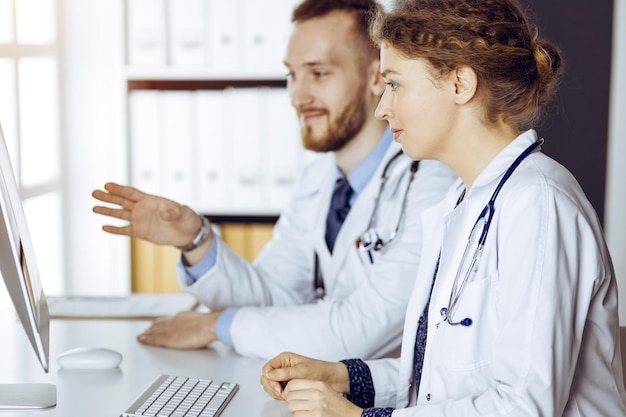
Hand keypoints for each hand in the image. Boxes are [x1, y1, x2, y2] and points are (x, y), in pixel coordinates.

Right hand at [92, 182, 206, 248]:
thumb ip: (173, 212)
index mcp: (150, 200)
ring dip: (107, 211)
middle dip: (108, 197)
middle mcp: (141, 209)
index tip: (107, 185)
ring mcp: (139, 220)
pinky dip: (115, 229)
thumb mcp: (183, 213)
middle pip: (121, 201)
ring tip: (93, 208)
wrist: (187, 233)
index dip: (119, 189)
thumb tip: (163, 214)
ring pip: (120, 214)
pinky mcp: (140, 232)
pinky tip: (104, 227)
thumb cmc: (186, 218)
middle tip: (94, 193)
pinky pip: (124, 230)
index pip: (131, 193)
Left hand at [137, 310, 221, 348]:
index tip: (155, 325)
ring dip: (146, 334)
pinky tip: (141, 340)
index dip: (159, 323)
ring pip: (153, 331)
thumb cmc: (208, 325)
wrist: (208, 325)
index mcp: (181, 316)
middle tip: (144, 332)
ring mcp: (169, 329)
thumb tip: (198, 327)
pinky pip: (153, 339)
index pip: (167, 320)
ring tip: (140, 337)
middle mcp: (172, 321)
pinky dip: (146, 339)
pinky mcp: (168, 338)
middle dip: (150, 328)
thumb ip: (195, 324)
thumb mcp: (200, 321)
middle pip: (157, 324)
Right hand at [261, 352, 349, 399]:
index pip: (267, 368)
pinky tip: (288, 398)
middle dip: (272, 388)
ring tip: (286, 396)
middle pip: (266, 378)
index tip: (279, 388)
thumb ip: (285, 372)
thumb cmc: (319, 370)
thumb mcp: (302, 370)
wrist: (330, 379)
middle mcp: (281, 367)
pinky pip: (276, 391)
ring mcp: (283, 377)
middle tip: (282, 395)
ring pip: (269, 386)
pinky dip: (279, 396)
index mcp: (284, 359)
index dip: (270, 379)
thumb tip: (269, 374)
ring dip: (275, 393)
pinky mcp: (286, 385)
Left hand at [282, 379, 362, 416]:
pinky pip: (297, 416)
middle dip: (290, 401)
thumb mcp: (325, 389)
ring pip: (291, 407)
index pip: (293, 383)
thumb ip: (310, 387)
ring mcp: (315, 406)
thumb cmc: (338, 405)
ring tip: (301, 410)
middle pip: (290, 395)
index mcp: (319, 385)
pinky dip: (298, 416)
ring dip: (294, 410)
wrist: (350, 416)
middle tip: (296, 404)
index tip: (289, 394)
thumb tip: (291, 389)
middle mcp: (316, 394)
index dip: (288, 390)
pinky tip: (305, 415)